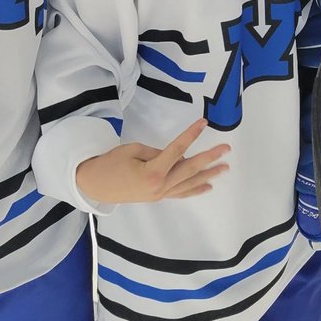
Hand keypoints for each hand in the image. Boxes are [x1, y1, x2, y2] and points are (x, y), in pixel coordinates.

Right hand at [75, 119, 229, 203]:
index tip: (204, 123)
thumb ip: (157, 153)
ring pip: (189, 183)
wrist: (94, 185)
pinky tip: (207, 186)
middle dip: (209, 158)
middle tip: (226, 149)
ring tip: (224, 168)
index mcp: (153, 172)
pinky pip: (181, 193)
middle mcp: (161, 186)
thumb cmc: (110, 163)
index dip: (192, 135)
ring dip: (208, 174)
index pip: (178, 149)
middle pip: (190, 169)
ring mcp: (160, 194)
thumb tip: (175, 156)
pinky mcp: (158, 197)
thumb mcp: (133, 150)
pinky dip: (195, 189)